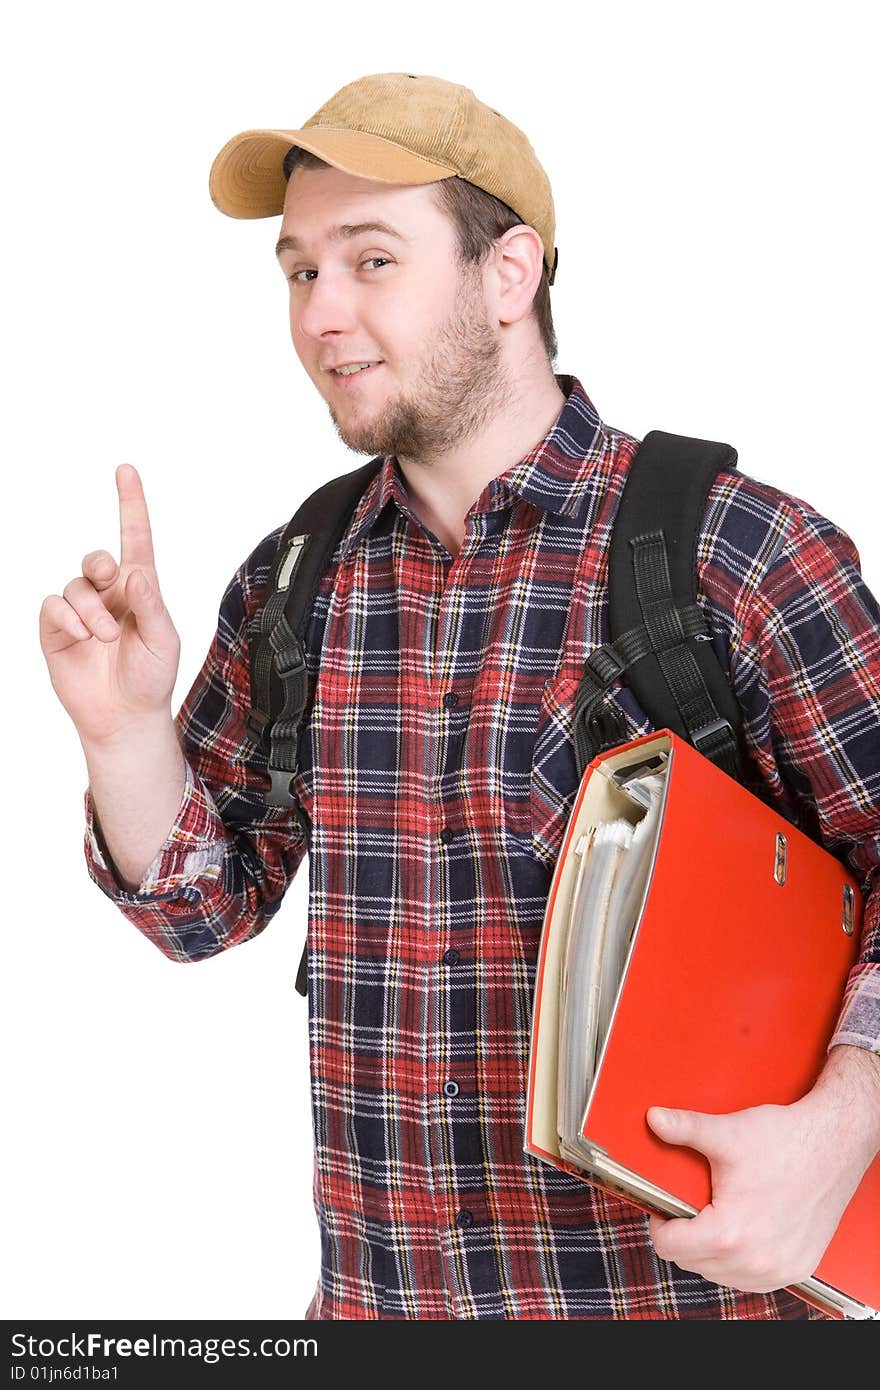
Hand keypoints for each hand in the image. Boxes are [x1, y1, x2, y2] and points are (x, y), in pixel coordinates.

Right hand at [39, 464, 180, 744]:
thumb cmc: (151, 678)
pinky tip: (81, 638)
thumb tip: (134, 572)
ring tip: (104, 637)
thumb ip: (151, 605)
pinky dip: (67, 619)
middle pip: (95, 558)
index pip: (135, 538)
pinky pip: (53, 607)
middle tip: (111, 581)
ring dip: (90, 610)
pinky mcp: (57, 631)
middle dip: (99, 564)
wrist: (125, 718)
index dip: (131, 504)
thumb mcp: (163, 641)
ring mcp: (80, 612)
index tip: (126, 470)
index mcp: (140, 590)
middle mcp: (108, 595)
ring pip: (74, 587)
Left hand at [644, 1084, 868, 1292]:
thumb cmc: (786, 1140)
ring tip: (712, 1219)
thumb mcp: (727, 1133)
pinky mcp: (797, 1269)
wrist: (834, 1144)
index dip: (660, 1224)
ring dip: (709, 1253)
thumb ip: (684, 1127)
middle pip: (692, 1263)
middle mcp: (754, 1261)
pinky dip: (739, 1264)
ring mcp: (778, 1270)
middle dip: (684, 1237)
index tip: (664, 1207)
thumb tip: (653, 1118)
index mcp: (730, 1233)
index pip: (670, 1248)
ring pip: (720, 1275)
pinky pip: (751, 1280)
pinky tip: (738, 1237)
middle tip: (688, 1208)